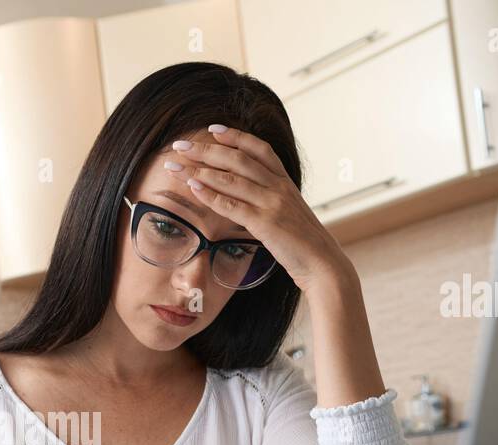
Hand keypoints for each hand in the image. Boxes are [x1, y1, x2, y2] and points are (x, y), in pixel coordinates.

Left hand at [163, 126, 355, 293]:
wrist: (322, 263)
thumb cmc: (303, 242)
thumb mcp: (289, 212)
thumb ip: (271, 199)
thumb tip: (247, 194)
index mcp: (285, 181)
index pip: (259, 149)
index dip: (235, 136)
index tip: (212, 129)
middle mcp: (279, 186)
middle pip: (238, 158)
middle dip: (206, 150)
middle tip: (180, 145)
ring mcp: (272, 203)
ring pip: (231, 178)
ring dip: (199, 170)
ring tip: (176, 166)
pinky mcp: (265, 223)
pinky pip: (232, 205)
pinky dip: (210, 195)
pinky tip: (193, 188)